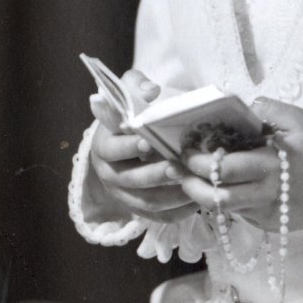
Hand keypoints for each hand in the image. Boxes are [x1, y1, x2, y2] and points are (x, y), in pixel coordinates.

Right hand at [90, 69, 198, 222]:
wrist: (130, 141)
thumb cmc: (134, 114)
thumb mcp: (130, 92)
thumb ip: (136, 85)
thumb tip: (150, 90)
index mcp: (104, 146)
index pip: (112, 149)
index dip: (129, 147)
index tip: (149, 142)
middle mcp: (110, 174)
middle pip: (131, 180)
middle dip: (156, 175)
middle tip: (179, 167)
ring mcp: (125, 195)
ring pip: (147, 203)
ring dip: (171, 196)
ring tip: (194, 184)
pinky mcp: (141, 209)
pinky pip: (160, 217)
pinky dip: (178, 212)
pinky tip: (198, 201)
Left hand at [174, 97, 302, 231]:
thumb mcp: (300, 120)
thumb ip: (268, 110)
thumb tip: (241, 107)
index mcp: (270, 164)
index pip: (222, 167)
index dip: (197, 161)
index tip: (184, 150)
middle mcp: (264, 193)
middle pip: (217, 196)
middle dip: (190, 182)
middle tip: (177, 168)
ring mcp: (267, 213)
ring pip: (225, 210)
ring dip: (203, 195)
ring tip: (191, 180)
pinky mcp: (271, 224)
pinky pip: (241, 214)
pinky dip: (227, 201)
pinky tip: (222, 187)